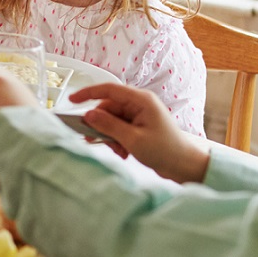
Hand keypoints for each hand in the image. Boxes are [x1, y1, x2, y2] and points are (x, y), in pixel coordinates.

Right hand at [69, 83, 210, 182]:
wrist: (186, 166)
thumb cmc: (166, 151)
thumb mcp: (133, 139)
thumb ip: (108, 125)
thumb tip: (88, 115)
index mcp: (141, 100)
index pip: (109, 90)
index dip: (88, 93)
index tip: (72, 100)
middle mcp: (140, 104)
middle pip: (108, 107)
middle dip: (100, 124)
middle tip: (93, 139)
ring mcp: (140, 115)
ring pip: (112, 120)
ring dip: (109, 135)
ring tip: (117, 150)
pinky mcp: (140, 126)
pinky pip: (119, 128)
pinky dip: (117, 140)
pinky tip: (123, 152)